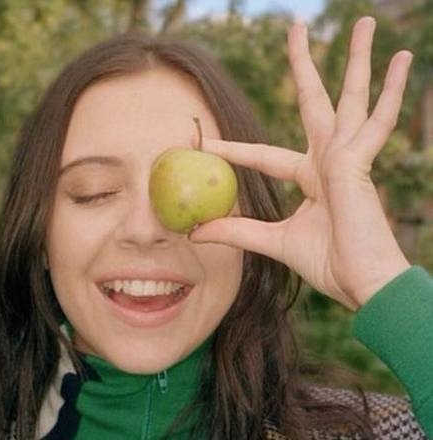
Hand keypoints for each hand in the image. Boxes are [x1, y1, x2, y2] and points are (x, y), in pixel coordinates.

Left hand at [188, 17, 412, 310]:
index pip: (264, 154)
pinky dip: (393, 91)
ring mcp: (348, 157)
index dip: (233, 147)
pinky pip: (377, 121)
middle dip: (305, 65)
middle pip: (315, 101)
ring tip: (364, 21)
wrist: (364, 284)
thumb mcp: (272, 242)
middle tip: (298, 26)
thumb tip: (194, 232)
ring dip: (357, 59)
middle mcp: (330, 159)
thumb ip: (237, 231)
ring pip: (352, 97)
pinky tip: (404, 58)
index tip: (202, 141)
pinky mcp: (360, 163)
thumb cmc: (329, 264)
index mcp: (311, 177)